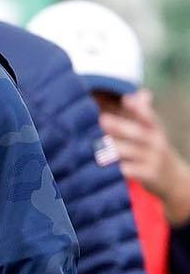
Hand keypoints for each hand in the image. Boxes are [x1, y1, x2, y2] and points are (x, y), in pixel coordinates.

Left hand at [100, 90, 189, 223]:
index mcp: (156, 131)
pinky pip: (132, 171)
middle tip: (102, 119)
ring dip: (115, 148)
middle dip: (120, 126)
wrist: (175, 181)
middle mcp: (157, 144)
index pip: (150, 117)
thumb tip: (142, 92)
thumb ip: (144, 114)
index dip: (140, 108)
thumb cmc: (156, 152)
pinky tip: (106, 166)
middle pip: (138, 133)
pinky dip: (120, 168)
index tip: (126, 99)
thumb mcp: (155, 133)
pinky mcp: (149, 175)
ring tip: (98, 145)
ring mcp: (154, 160)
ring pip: (132, 152)